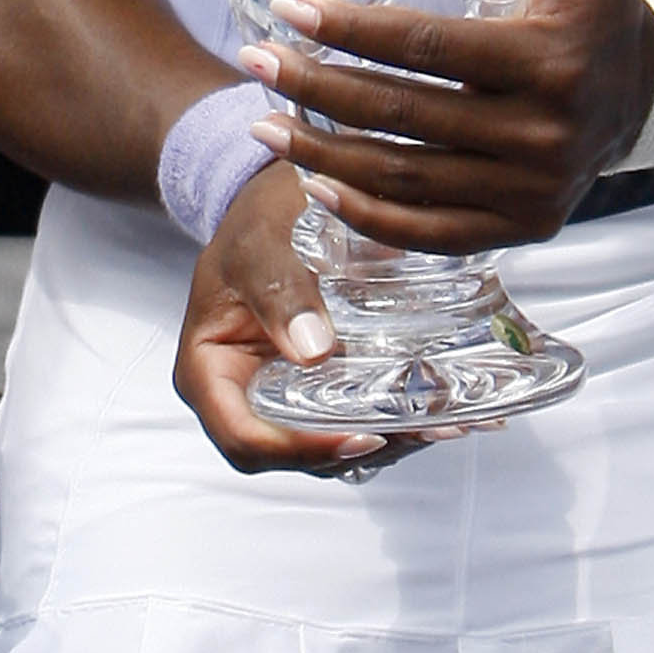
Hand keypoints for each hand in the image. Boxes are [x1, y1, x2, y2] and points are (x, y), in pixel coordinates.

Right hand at [173, 157, 414, 477]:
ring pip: (328, 441)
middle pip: (294, 452)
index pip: (246, 438)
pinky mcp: (318, 384)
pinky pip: (350, 414)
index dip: (302, 451)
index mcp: (208, 371)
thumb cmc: (257, 219)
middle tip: (422, 431)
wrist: (281, 200)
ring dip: (386, 440)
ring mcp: (281, 392)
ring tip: (445, 424)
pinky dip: (393, 417)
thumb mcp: (261, 246)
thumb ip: (280, 293)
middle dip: (357, 448)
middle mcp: (241, 394)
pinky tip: (441, 407)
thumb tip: (312, 352)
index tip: (361, 436)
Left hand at [239, 0, 653, 252]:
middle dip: (316, 87)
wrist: (642, 93)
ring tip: (264, 123)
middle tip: (255, 60)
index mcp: (550, 64)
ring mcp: (531, 192)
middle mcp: (540, 136)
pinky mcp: (523, 227)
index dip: (353, 30)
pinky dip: (368, 218)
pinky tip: (317, 186)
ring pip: (405, 180)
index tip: (289, 9)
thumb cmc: (597, 14)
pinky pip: (431, 233)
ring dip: (324, 154)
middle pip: (402, 116)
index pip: (428, 48)